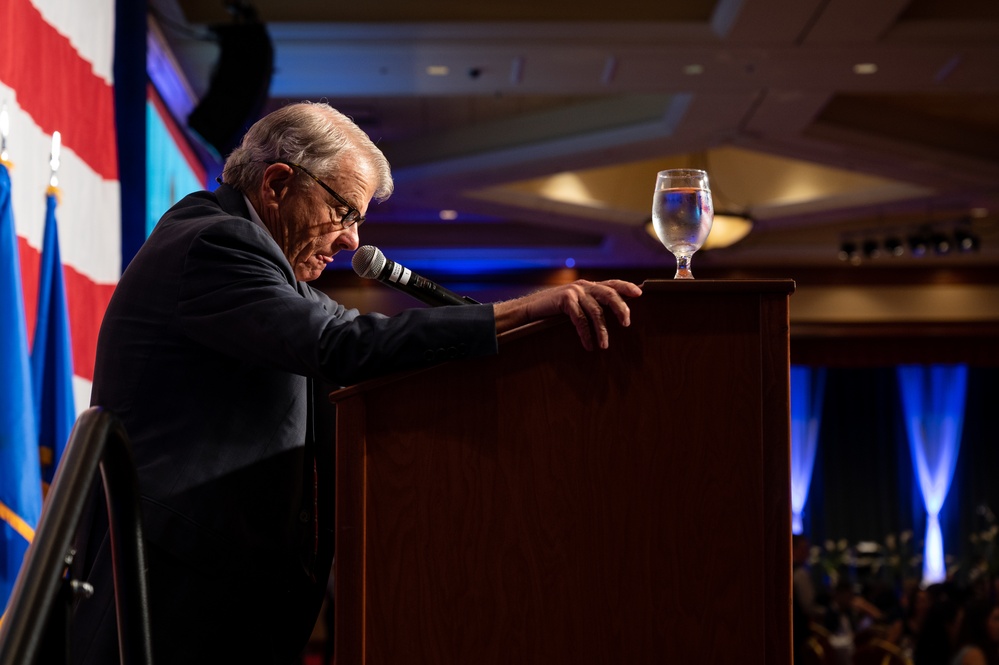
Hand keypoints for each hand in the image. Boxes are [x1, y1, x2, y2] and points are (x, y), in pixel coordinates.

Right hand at [493, 279, 641, 350]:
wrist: (528, 309)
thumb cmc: (553, 310)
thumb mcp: (574, 303)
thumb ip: (589, 304)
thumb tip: (609, 316)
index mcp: (588, 285)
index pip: (612, 283)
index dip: (627, 287)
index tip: (640, 293)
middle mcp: (583, 285)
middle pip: (609, 294)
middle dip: (620, 308)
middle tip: (627, 324)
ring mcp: (574, 292)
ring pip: (596, 312)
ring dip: (602, 331)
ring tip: (604, 345)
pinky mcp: (565, 300)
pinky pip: (580, 320)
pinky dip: (586, 334)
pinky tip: (589, 345)